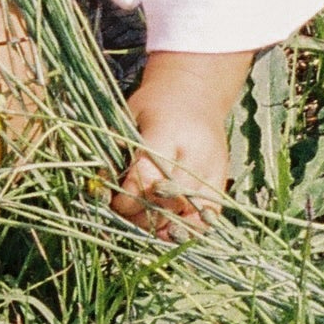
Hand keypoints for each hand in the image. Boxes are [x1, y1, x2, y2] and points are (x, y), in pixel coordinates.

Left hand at [112, 51, 250, 239]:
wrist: (196, 94)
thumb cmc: (154, 106)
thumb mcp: (128, 118)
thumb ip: (116, 153)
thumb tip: (101, 190)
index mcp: (168, 131)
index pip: (148, 177)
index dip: (128, 198)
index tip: (114, 201)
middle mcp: (195, 153)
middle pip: (168, 200)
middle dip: (141, 214)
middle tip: (124, 212)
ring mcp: (213, 170)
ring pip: (187, 213)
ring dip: (160, 224)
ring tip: (141, 219)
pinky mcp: (223, 182)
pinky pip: (208, 218)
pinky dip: (187, 229)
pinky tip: (166, 229)